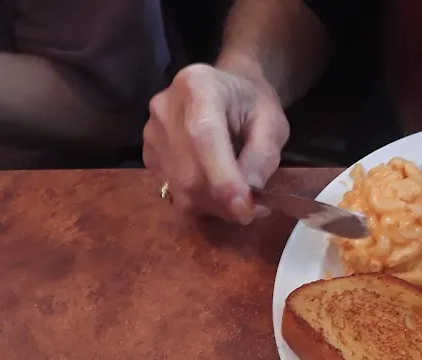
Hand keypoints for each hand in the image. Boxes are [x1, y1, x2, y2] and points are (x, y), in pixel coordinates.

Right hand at [143, 64, 289, 223]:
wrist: (227, 91)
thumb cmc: (252, 103)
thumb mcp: (273, 122)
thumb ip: (264, 155)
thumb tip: (250, 190)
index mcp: (198, 86)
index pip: (204, 138)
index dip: (222, 178)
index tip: (244, 208)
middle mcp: (165, 108)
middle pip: (188, 172)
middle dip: (223, 202)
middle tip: (255, 210)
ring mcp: (152, 133)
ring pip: (179, 189)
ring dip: (214, 206)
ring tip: (241, 201)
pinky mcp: (148, 155)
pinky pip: (173, 191)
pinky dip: (200, 202)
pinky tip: (218, 190)